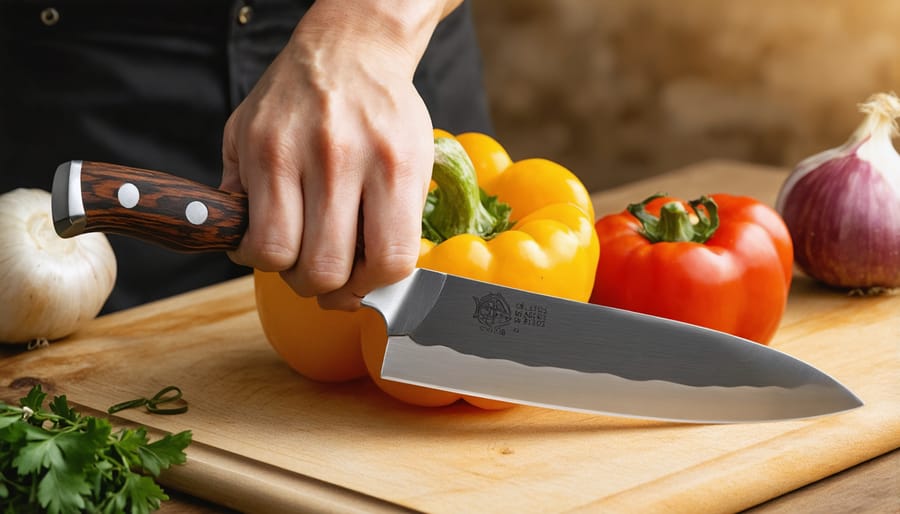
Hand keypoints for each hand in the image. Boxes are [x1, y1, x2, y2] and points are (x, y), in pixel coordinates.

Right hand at [221, 1, 459, 309]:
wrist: (347, 52)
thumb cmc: (382, 117)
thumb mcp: (413, 163)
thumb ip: (395, 226)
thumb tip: (359, 291)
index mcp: (394, 165)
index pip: (388, 261)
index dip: (375, 286)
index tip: (366, 281)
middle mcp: (340, 157)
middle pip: (325, 270)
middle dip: (327, 287)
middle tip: (328, 273)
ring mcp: (289, 150)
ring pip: (276, 256)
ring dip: (286, 270)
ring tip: (298, 252)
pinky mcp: (248, 145)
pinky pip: (243, 228)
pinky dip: (252, 247)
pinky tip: (270, 230)